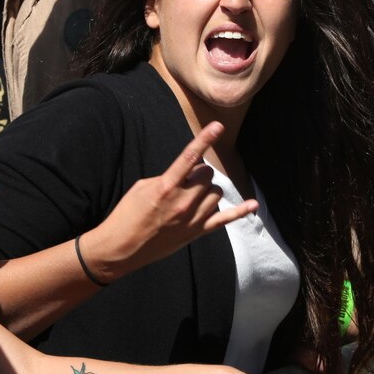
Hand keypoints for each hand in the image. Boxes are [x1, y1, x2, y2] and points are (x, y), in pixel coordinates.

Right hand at [85, 122, 257, 281]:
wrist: (120, 248)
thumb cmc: (127, 214)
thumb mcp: (143, 187)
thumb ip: (169, 177)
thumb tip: (189, 171)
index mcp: (166, 187)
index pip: (189, 157)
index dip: (205, 139)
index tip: (217, 126)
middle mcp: (182, 202)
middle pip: (207, 175)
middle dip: (199, 173)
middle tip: (185, 181)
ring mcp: (192, 219)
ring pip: (216, 193)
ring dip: (207, 189)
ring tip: (191, 196)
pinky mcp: (196, 232)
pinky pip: (224, 219)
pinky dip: (240, 211)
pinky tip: (253, 204)